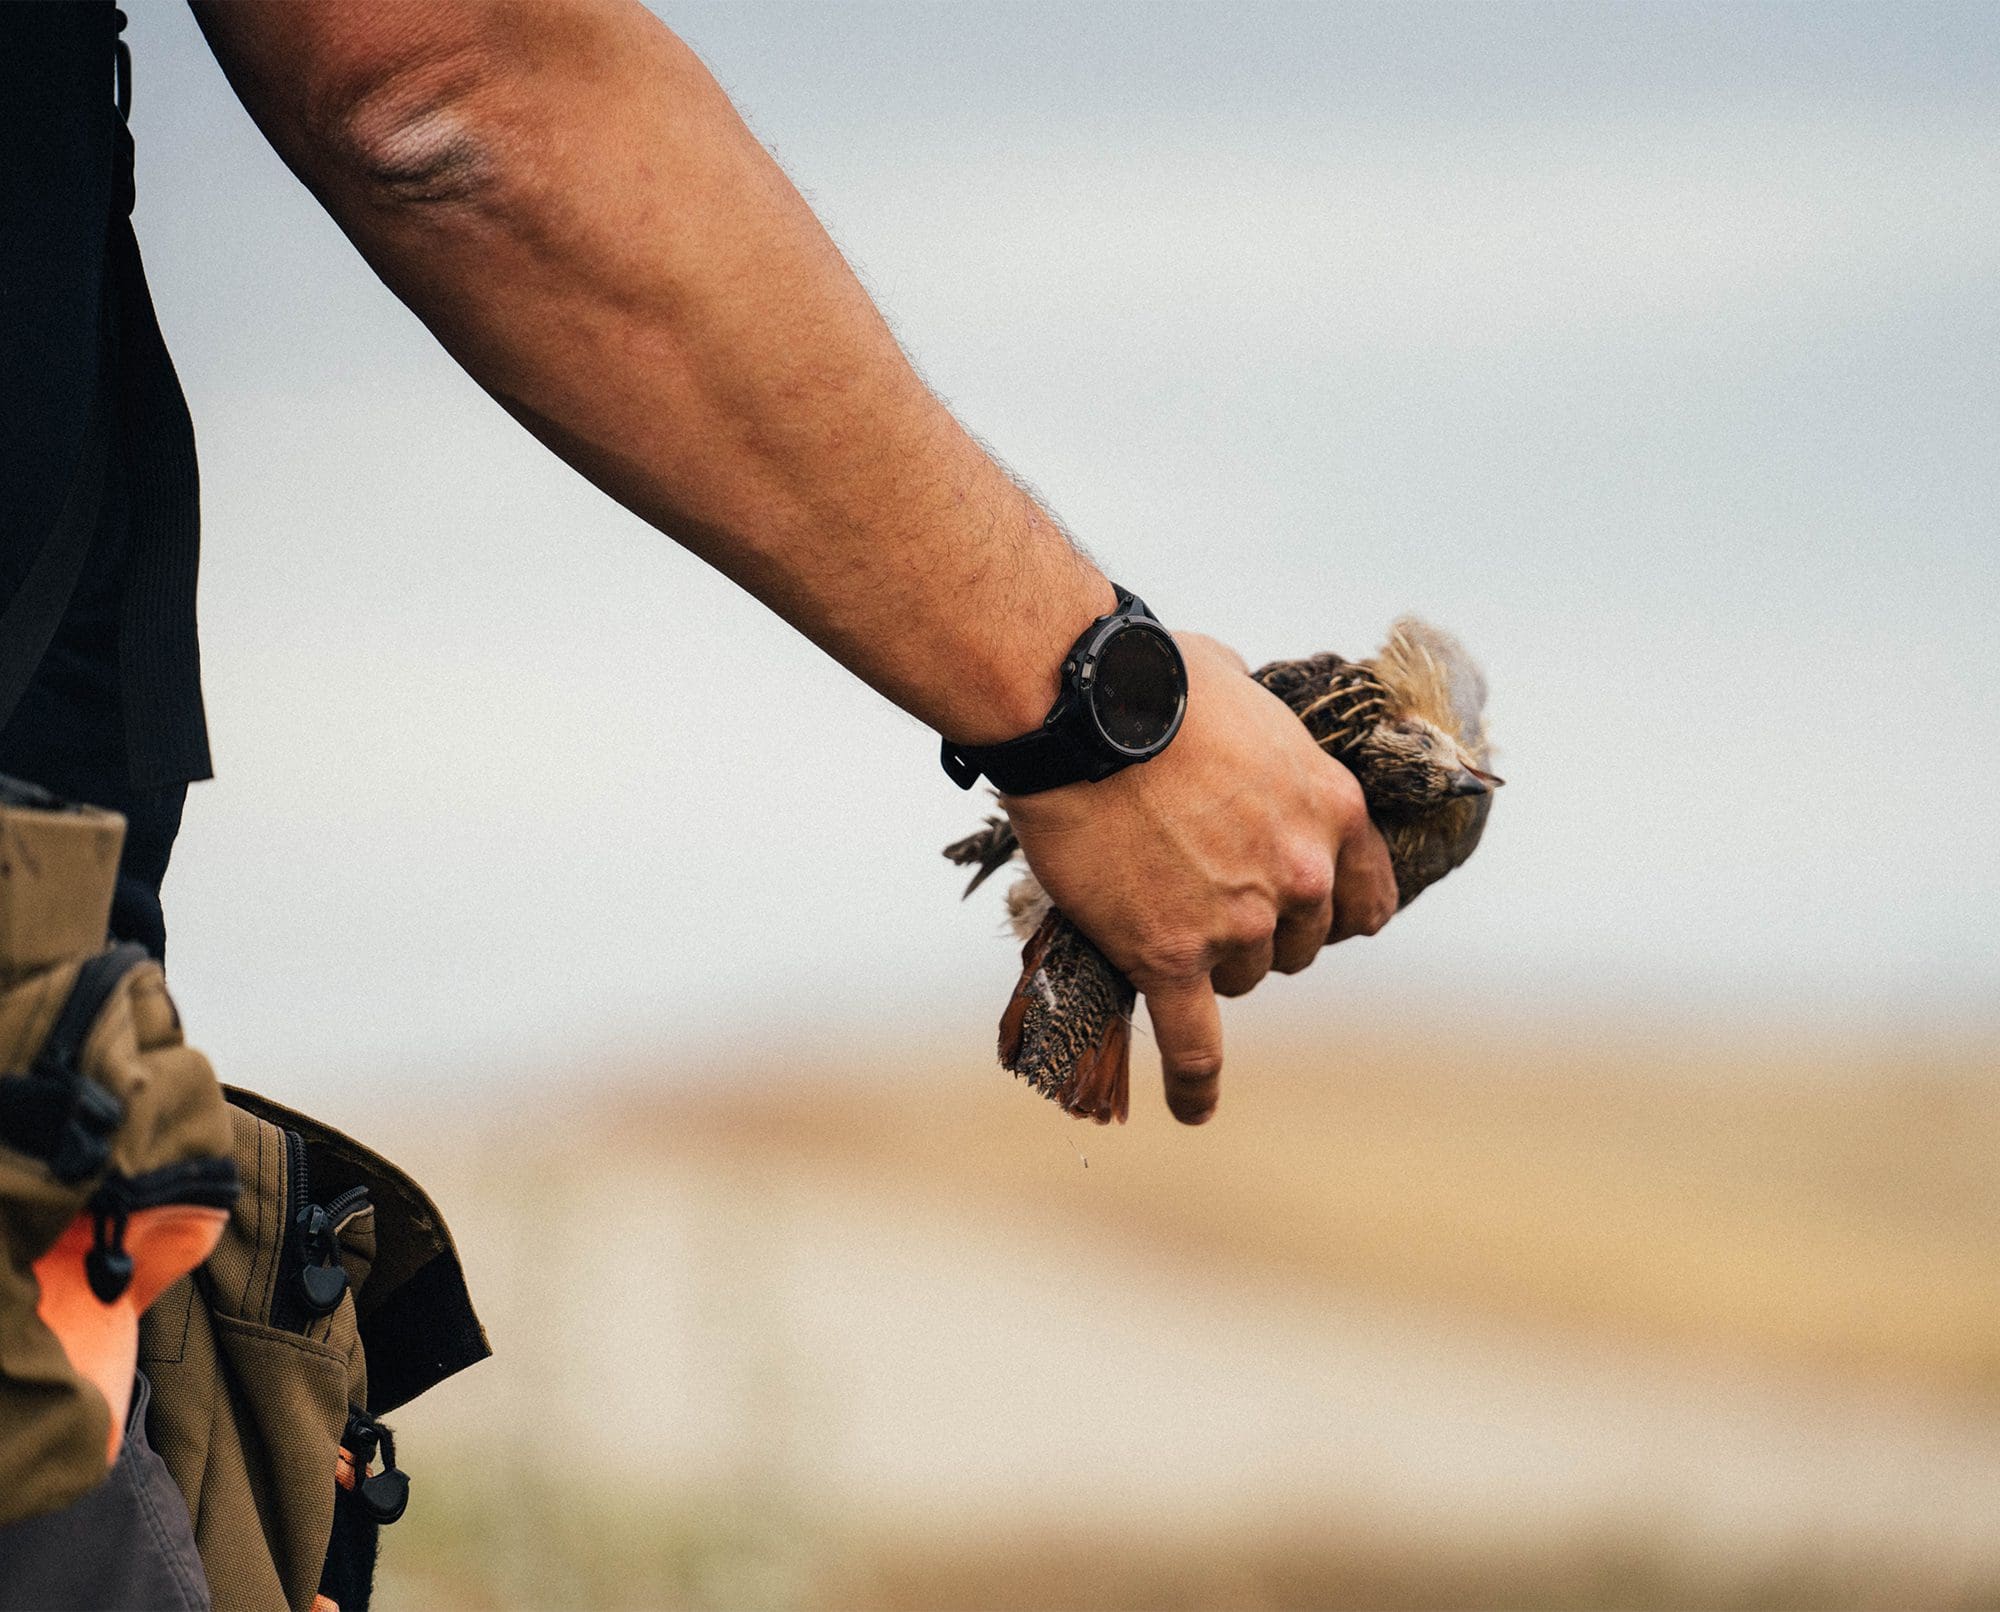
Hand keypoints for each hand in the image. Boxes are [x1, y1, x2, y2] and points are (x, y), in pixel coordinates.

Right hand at [1001, 632, 1396, 1124]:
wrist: (1078, 708)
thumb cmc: (1151, 677)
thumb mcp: (1241, 692)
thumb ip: (1262, 740)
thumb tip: (1241, 733)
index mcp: (1332, 807)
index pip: (1365, 899)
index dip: (1330, 909)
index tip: (1302, 912)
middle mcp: (1301, 874)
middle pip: (1299, 943)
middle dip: (1261, 930)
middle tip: (1203, 897)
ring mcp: (1239, 921)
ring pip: (1244, 979)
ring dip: (1211, 964)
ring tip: (1156, 917)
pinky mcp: (1170, 955)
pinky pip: (1193, 1041)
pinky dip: (1194, 1081)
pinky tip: (1192, 1110)